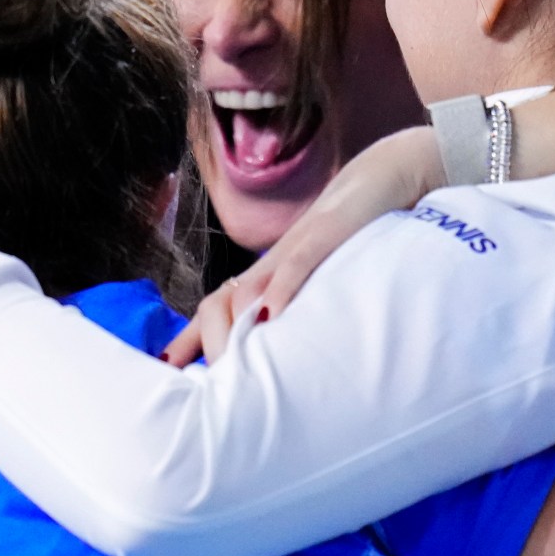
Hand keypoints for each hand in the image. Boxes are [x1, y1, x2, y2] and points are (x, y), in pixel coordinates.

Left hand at [165, 127, 440, 365]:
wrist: (386, 173)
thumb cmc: (358, 228)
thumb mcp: (328, 274)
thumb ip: (307, 303)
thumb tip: (290, 340)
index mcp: (271, 273)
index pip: (219, 307)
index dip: (192, 338)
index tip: (168, 367)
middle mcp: (273, 262)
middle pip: (220, 301)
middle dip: (203, 340)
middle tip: (194, 382)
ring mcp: (296, 247)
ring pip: (249, 289)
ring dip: (235, 327)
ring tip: (227, 366)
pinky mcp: (326, 233)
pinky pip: (297, 262)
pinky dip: (282, 290)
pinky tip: (273, 316)